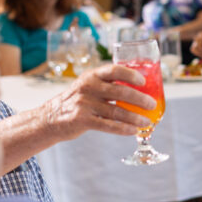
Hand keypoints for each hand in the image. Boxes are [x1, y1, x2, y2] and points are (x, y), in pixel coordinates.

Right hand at [40, 64, 156, 139]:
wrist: (49, 118)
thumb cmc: (77, 101)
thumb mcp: (89, 86)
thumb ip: (108, 85)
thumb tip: (140, 90)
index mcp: (92, 76)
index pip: (114, 70)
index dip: (131, 75)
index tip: (143, 81)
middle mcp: (88, 87)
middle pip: (120, 92)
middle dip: (140, 98)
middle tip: (152, 104)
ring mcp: (84, 104)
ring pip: (116, 111)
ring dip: (135, 117)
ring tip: (147, 121)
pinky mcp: (82, 120)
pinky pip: (107, 125)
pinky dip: (123, 129)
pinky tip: (133, 131)